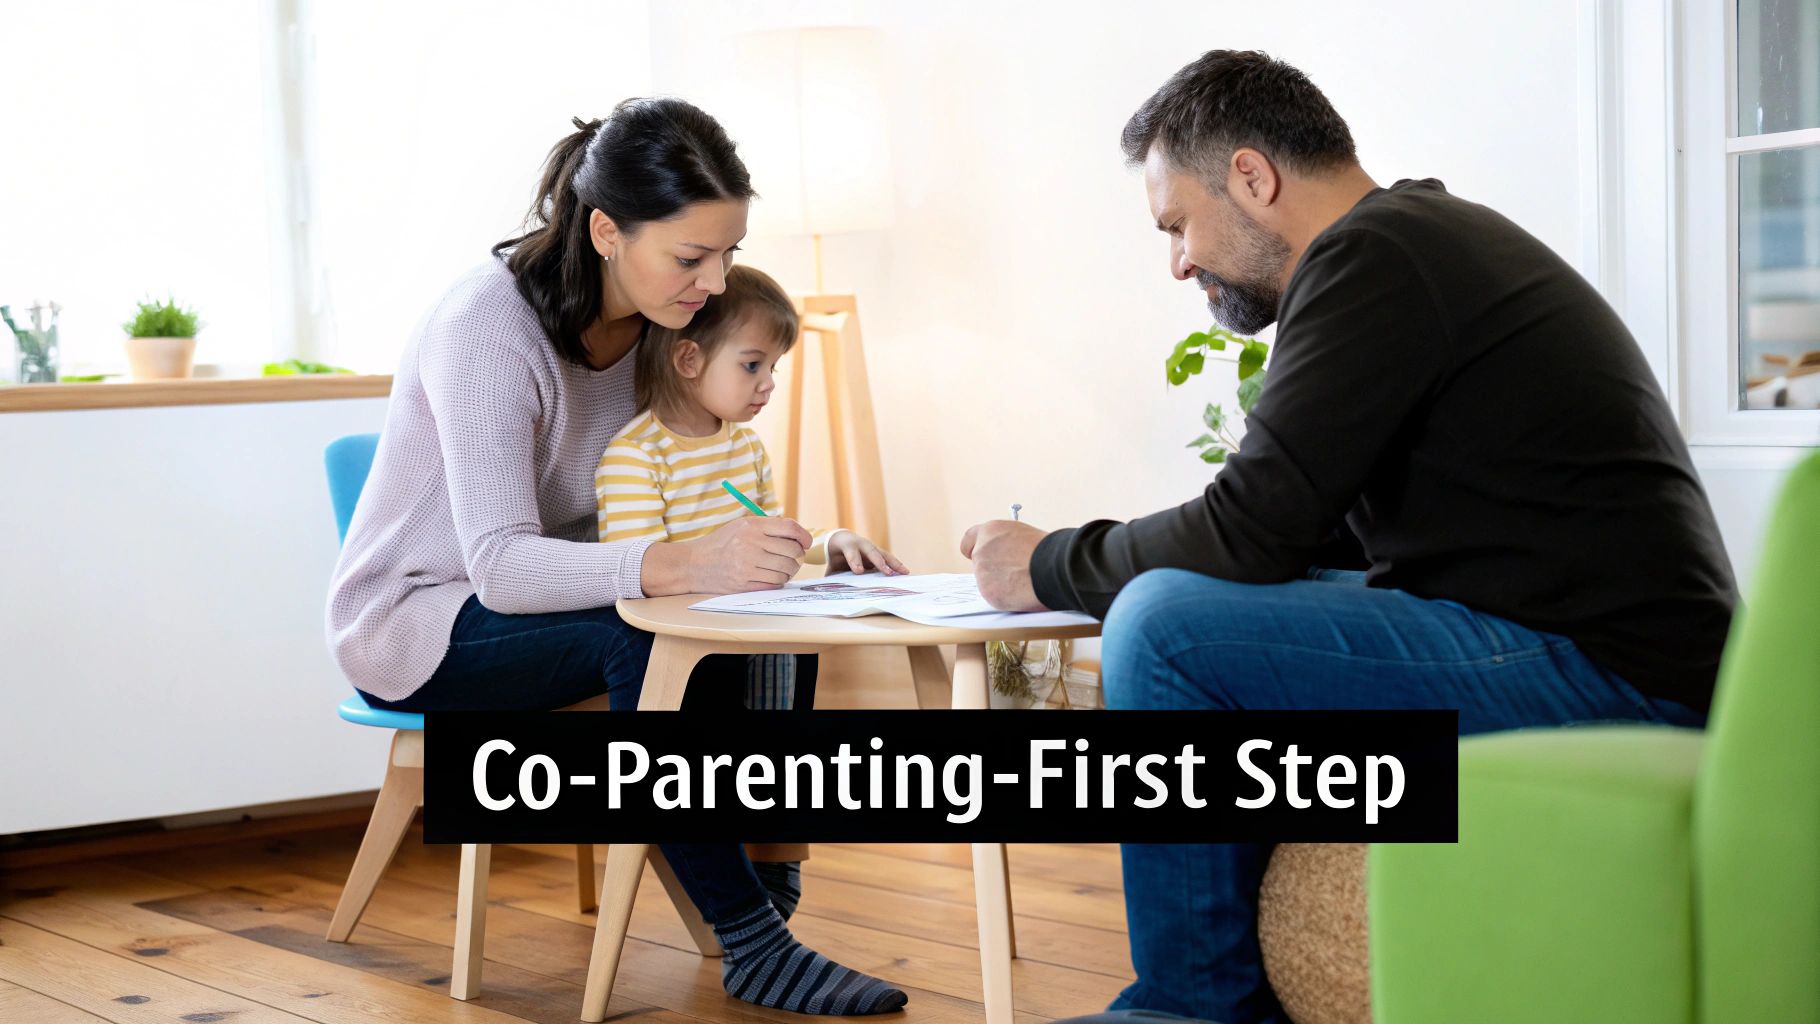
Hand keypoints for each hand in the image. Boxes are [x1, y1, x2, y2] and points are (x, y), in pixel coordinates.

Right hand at [684, 516, 815, 592]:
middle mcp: (750, 544)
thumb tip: (798, 535)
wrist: (693, 565)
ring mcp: (747, 565)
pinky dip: (778, 581)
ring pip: (786, 570)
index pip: (790, 528)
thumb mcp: (741, 526)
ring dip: (789, 571)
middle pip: (792, 551)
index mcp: (751, 526)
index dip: (804, 536)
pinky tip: (772, 576)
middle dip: (797, 556)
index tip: (805, 543)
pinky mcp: (744, 584)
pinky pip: (775, 584)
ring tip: (781, 568)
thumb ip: (767, 527)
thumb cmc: (721, 543)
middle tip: (793, 558)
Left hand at [825, 530, 908, 575]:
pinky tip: (904, 573)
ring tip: (904, 572)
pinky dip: (896, 565)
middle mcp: (862, 545)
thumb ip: (832, 573)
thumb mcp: (832, 563)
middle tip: (888, 572)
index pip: (851, 553)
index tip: (858, 571)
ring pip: (884, 554)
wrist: (842, 539)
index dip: (855, 561)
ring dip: (894, 563)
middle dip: (880, 562)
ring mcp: (872, 548)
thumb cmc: (836, 553)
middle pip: (872, 552)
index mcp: (848, 545)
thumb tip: (827, 588)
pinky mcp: (878, 553)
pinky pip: (888, 559)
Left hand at [960, 520, 1049, 610]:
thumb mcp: (1023, 535)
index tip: (981, 556)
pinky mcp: (988, 592)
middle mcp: (981, 550)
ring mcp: (982, 573)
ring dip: (1001, 584)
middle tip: (1013, 573)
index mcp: (990, 531)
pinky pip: (995, 596)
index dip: (975, 550)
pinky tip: (1022, 591)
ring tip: (1024, 580)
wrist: (1055, 568)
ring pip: (988, 582)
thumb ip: (1007, 544)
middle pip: (979, 564)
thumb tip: (1007, 555)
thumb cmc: (1047, 550)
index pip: (968, 541)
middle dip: (993, 570)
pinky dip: (1006, 597)